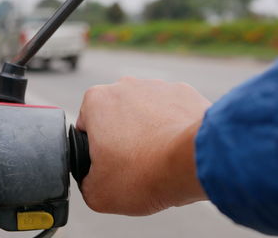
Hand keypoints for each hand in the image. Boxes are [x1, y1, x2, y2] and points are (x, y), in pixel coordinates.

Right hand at [76, 77, 210, 215]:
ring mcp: (156, 86)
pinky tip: (176, 147)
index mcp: (96, 101)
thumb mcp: (97, 193)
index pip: (87, 128)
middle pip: (116, 117)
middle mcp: (125, 86)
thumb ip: (86, 183)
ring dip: (147, 130)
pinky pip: (170, 111)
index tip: (110, 165)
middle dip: (121, 137)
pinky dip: (171, 127)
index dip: (95, 150)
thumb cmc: (144, 173)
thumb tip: (94, 180)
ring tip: (158, 157)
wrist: (194, 163)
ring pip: (144, 112)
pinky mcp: (183, 92)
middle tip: (133, 163)